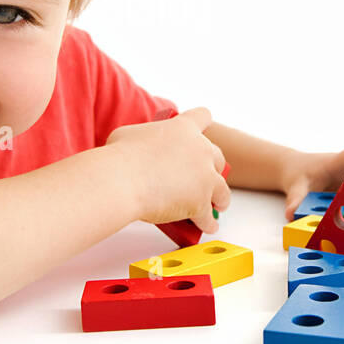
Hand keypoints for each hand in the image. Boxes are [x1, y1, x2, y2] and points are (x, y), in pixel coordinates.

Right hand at [104, 106, 229, 234]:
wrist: (123, 180)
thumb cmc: (120, 156)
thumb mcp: (129, 134)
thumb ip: (143, 139)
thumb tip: (138, 150)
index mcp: (183, 128)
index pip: (202, 116)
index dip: (201, 123)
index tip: (201, 130)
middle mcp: (200, 150)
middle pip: (218, 157)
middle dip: (213, 168)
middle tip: (205, 176)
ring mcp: (204, 178)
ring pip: (222, 190)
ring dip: (219, 198)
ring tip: (218, 205)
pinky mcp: (201, 203)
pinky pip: (209, 218)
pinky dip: (208, 224)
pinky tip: (207, 227)